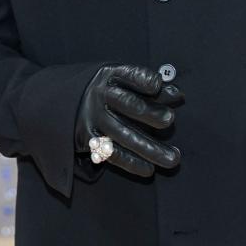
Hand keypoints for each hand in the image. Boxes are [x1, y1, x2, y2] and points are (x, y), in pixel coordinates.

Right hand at [76, 63, 183, 178]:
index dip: (143, 79)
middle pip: (127, 104)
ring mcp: (94, 117)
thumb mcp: (126, 84)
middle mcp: (101, 95)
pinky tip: (149, 169)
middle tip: (169, 120)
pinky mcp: (88, 138)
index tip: (157, 85)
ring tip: (173, 158)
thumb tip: (178, 96)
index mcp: (112, 76)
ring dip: (150, 148)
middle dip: (149, 112)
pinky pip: (112, 153)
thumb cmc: (110, 92)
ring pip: (123, 134)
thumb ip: (153, 90)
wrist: (68, 103)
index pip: (129, 75)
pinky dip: (131, 163)